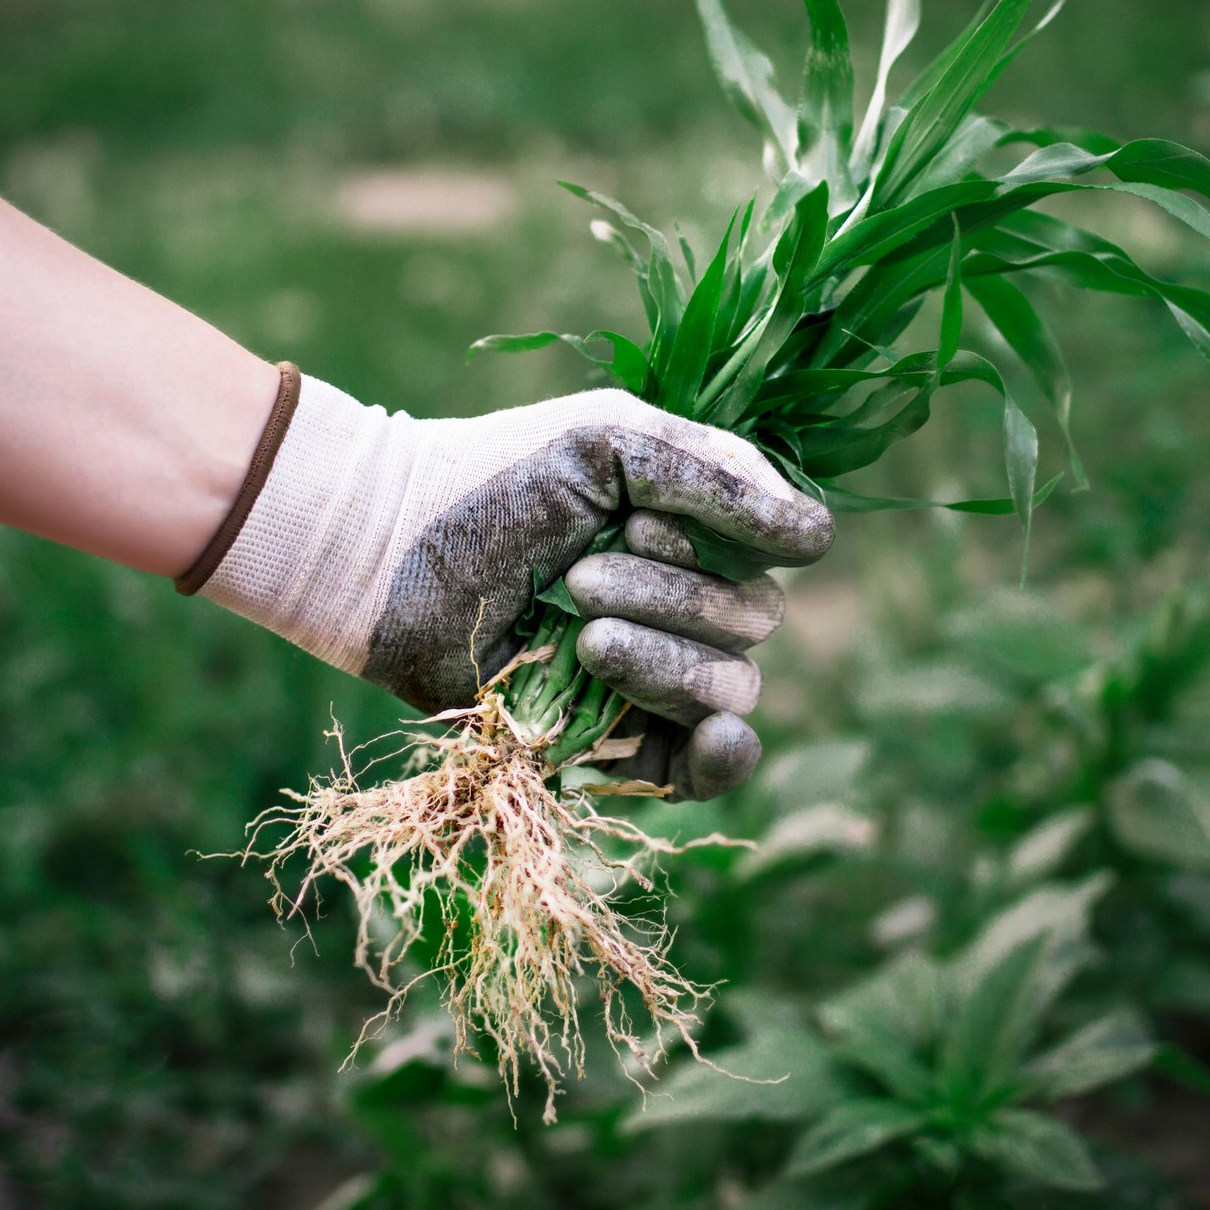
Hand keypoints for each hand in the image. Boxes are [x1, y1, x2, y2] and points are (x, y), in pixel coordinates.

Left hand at [185, 372, 832, 798]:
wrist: (388, 551)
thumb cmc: (497, 480)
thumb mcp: (612, 442)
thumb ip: (718, 475)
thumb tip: (820, 535)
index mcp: (697, 529)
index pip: (782, 550)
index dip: (735, 538)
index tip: (648, 513)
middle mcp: (688, 601)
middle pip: (755, 621)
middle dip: (674, 596)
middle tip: (580, 573)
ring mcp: (654, 674)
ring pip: (731, 689)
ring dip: (664, 659)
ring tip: (580, 632)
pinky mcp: (616, 742)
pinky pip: (704, 767)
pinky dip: (721, 756)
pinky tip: (715, 736)